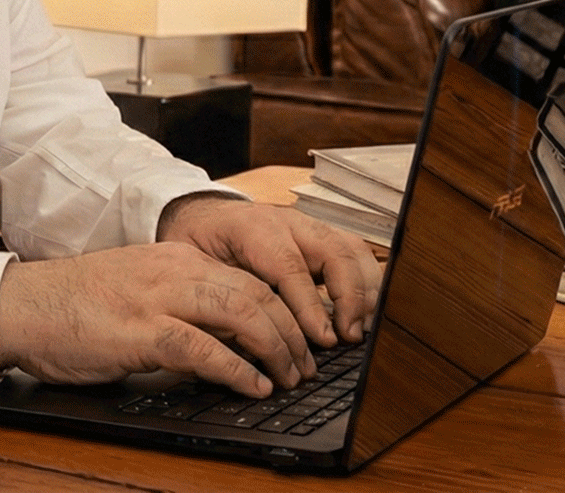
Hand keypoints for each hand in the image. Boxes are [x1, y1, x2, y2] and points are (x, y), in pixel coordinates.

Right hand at [0, 242, 317, 397]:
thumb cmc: (72, 305)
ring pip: (241, 313)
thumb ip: (180, 300)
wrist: (21, 305)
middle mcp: (173, 270)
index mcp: (174, 258)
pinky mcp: (140, 331)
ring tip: (289, 377)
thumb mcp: (137, 288)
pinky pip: (203, 349)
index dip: (284, 309)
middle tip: (305, 365)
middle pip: (257, 293)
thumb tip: (225, 335)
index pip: (249, 277)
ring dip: (275, 349)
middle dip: (291, 332)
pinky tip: (253, 386)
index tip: (300, 339)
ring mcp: (157, 298)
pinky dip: (237, 370)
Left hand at [156, 194, 382, 347]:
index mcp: (252, 229)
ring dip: (364, 291)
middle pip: (333, 252)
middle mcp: (287, 223)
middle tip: (349, 338)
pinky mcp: (323, 236)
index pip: (290, 266)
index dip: (310, 305)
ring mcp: (309, 226)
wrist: (203, 215)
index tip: (324, 339)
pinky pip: (356, 253)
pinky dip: (367, 283)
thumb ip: (222, 299)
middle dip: (349, 297)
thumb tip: (246, 349)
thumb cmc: (199, 245)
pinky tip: (364, 315)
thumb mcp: (197, 270)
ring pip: (352, 249)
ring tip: (360, 330)